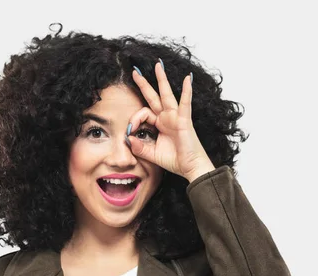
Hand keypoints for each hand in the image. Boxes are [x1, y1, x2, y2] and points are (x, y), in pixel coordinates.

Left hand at [128, 60, 215, 182]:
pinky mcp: (184, 120)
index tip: (130, 131)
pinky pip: (185, 103)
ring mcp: (176, 117)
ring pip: (167, 95)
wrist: (190, 168)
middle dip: (144, 84)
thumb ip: (139, 147)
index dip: (134, 119)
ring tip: (158, 65)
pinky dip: (186, 91)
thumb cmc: (175, 160)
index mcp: (159, 124)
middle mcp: (167, 117)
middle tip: (135, 72)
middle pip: (153, 96)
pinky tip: (187, 79)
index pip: (143, 113)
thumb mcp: (152, 154)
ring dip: (162, 79)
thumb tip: (128, 138)